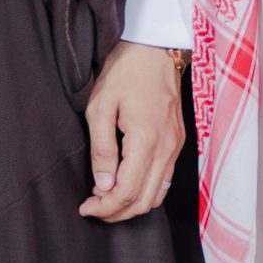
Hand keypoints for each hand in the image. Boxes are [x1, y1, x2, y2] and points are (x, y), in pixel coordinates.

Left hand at [79, 42, 185, 223]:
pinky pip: (165, 180)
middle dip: (117, 213)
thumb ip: (102, 149)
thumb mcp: (100, 107)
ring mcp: (175, 147)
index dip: (105, 207)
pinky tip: (125, 184)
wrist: (154, 49)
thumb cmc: (124, 72)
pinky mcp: (177, 143)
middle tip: (93, 209)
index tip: (85, 208)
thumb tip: (104, 185)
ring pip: (158, 195)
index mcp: (146, 140)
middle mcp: (166, 149)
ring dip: (132, 205)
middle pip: (145, 201)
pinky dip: (146, 192)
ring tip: (106, 199)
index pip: (128, 192)